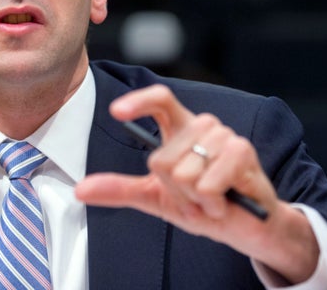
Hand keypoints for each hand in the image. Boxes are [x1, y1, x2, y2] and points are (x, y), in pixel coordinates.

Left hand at [74, 84, 318, 283]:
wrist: (245, 227)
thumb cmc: (203, 206)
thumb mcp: (156, 197)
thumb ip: (120, 189)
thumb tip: (80, 189)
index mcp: (180, 129)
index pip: (159, 99)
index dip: (138, 101)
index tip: (117, 112)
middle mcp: (202, 125)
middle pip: (161, 157)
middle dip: (173, 190)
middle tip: (194, 197)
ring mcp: (224, 136)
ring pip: (183, 173)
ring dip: (194, 199)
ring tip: (211, 199)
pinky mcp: (242, 151)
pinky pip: (206, 183)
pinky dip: (211, 203)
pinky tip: (224, 202)